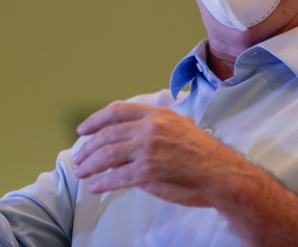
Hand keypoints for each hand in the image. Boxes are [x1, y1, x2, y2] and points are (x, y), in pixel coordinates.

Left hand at [72, 102, 247, 205]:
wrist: (219, 172)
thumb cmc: (202, 150)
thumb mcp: (181, 123)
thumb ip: (159, 121)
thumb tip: (141, 125)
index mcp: (156, 113)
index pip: (116, 111)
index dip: (95, 120)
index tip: (82, 130)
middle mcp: (149, 128)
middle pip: (107, 135)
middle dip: (88, 147)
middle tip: (78, 156)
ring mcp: (147, 149)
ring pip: (107, 156)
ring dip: (90, 165)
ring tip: (81, 172)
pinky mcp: (148, 172)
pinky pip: (117, 178)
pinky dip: (102, 183)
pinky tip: (95, 186)